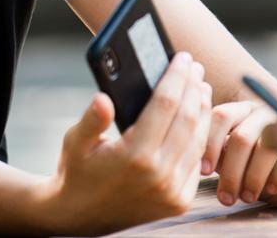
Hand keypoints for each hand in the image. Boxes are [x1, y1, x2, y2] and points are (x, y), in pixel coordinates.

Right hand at [36, 52, 211, 234]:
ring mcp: (172, 190)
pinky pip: (196, 161)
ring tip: (198, 87)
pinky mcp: (179, 201)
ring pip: (197, 139)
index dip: (176, 77)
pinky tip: (196, 118)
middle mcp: (159, 174)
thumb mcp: (75, 143)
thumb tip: (103, 98)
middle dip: (192, 87)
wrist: (80, 217)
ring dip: (201, 109)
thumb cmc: (76, 173)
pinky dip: (199, 136)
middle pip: (187, 119)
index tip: (183, 58)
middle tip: (195, 67)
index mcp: (134, 156)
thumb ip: (91, 120)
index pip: (165, 105)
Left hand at [203, 99, 276, 205]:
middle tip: (225, 199)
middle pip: (241, 138)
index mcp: (237, 109)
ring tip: (247, 198)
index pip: (219, 117)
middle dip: (232, 172)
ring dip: (254, 176)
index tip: (203, 173)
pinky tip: (271, 190)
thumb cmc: (249, 153)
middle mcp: (259, 111)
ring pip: (265, 147)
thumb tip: (203, 167)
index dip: (210, 145)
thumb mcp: (231, 150)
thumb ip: (220, 152)